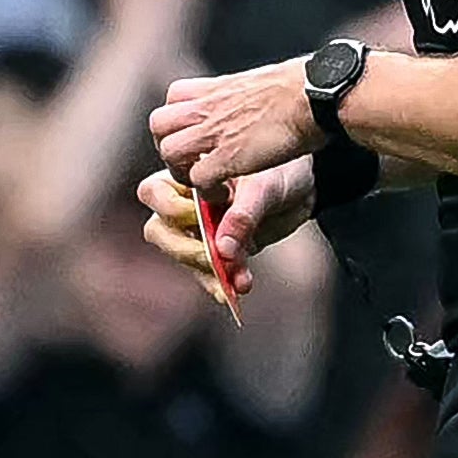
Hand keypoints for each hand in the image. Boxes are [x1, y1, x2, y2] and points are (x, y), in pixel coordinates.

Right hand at [139, 154, 316, 303]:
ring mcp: (198, 230)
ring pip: (183, 256)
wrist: (303, 186)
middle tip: (214, 256)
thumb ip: (243, 213)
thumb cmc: (278, 169)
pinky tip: (239, 288)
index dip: (172, 208)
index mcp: (186, 174)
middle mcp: (183, 203)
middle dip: (184, 248)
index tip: (201, 215)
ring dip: (208, 271)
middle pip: (159, 231)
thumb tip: (223, 249)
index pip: (153, 192)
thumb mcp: (266, 186)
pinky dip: (223, 283)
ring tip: (237, 280)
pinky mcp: (218, 252)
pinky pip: (210, 272)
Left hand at [151, 58, 322, 195]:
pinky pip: (196, 178)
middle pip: (159, 124)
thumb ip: (254, 92)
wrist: (316, 95)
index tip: (198, 132)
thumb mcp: (268, 81)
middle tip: (194, 159)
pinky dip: (205, 189)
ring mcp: (213, 132)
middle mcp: (208, 107)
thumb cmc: (305, 87)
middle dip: (171, 145)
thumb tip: (276, 88)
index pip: (175, 97)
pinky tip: (225, 191)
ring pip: (169, 151)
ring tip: (206, 178)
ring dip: (183, 169)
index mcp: (218, 88)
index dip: (181, 118)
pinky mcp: (227, 157)